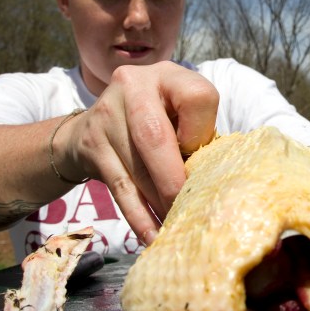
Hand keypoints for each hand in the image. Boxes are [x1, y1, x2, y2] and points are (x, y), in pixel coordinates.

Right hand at [60, 62, 218, 244]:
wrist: (90, 128)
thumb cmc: (152, 123)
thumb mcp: (176, 114)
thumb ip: (196, 135)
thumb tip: (219, 180)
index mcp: (168, 75)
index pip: (197, 97)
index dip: (201, 131)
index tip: (196, 153)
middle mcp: (133, 85)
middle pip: (155, 136)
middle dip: (175, 180)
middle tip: (191, 209)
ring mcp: (106, 114)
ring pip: (137, 167)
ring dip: (160, 203)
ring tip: (178, 226)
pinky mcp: (91, 145)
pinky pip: (119, 187)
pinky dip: (139, 216)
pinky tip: (153, 235)